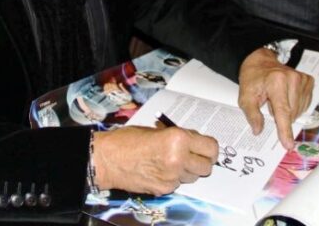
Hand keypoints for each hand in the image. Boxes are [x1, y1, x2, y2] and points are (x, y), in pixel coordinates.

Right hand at [92, 125, 217, 194]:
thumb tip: (193, 140)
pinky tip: (161, 170)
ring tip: (173, 162)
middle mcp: (179, 159)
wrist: (107, 159)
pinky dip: (174, 179)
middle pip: (207, 166)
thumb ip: (178, 136)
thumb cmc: (128, 140)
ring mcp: (172, 177)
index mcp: (178, 139)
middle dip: (202, 161)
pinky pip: (178, 184)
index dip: (209, 148)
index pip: (211, 147)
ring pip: (193, 177)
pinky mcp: (164, 189)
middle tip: (193, 156)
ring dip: (188, 171)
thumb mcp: (157, 130)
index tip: (206, 148)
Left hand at [237, 48, 314, 149]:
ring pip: (299, 111)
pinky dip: (295, 106)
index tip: (288, 144)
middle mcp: (293, 79)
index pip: (283, 111)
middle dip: (280, 116)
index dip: (285, 130)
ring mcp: (302, 79)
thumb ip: (252, 114)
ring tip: (276, 99)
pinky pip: (305, 104)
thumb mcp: (245, 96)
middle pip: (291, 113)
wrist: (261, 61)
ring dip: (288, 111)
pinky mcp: (308, 81)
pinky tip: (286, 98)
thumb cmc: (253, 78)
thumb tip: (258, 130)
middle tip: (269, 104)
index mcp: (276, 82)